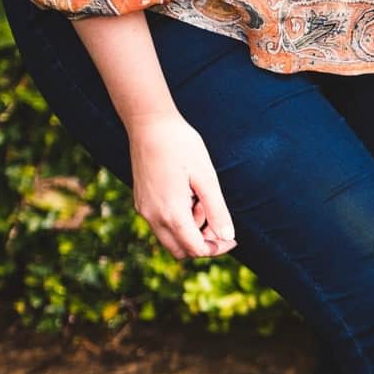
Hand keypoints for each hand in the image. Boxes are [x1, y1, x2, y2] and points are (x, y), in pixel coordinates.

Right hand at [126, 112, 235, 259]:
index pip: (195, 249)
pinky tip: (187, 194)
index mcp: (170, 212)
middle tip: (217, 219)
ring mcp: (143, 209)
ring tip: (200, 198)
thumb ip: (217, 211)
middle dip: (202, 242)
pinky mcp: (141, 201)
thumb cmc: (182, 146)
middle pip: (180, 250)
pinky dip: (178, 219)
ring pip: (170, 238)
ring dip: (190, 230)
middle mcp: (152, 216)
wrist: (149, 123)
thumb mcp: (207, 178)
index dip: (217, 249)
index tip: (233, 238)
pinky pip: (161, 223)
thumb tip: (227, 237)